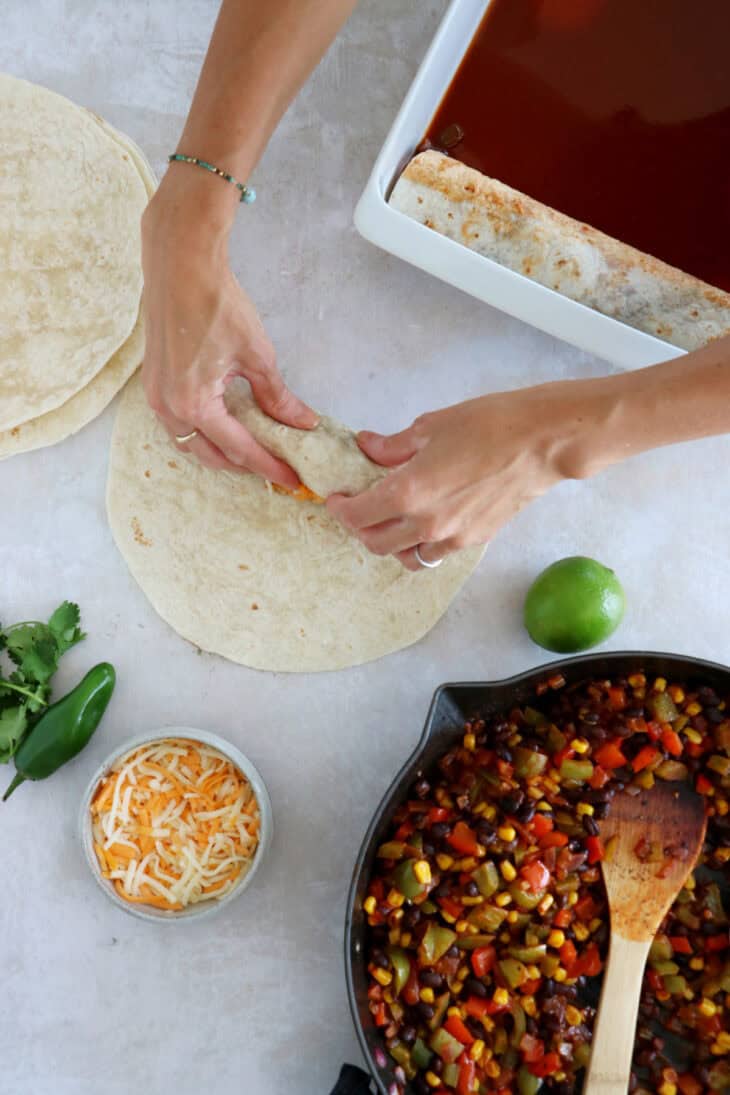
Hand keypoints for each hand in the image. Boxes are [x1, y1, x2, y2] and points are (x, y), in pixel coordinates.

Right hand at [140, 172, 316, 485]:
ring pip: (191, 443)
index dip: (269, 467)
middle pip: (211, 455)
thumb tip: (302, 423)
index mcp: (194, 405)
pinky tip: (225, 428)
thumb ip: (277, 397)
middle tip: (276, 469)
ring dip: (221, 452)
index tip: (292, 480)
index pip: (240, 450)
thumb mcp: (257, 355)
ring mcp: (157, 397)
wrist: (180, 266)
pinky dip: (203, 433)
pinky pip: (179, 424)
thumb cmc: (217, 304)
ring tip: (254, 453)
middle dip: (244, 466)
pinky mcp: (155, 383)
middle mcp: (169, 408)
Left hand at [327, 381, 607, 569]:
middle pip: (375, 543)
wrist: (543, 442)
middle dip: (359, 528)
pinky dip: (419, 546)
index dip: (341, 508)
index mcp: (409, 493)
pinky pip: (434, 554)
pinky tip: (422, 523)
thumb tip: (368, 447)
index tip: (338, 498)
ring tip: (388, 521)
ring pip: (405, 557)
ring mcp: (452, 537)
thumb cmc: (491, 424)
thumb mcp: (431, 426)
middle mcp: (427, 523)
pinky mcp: (474, 541)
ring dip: (389, 543)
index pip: (359, 515)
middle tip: (358, 509)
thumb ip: (393, 446)